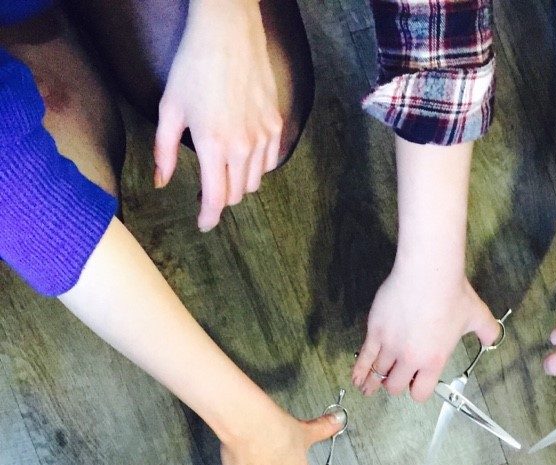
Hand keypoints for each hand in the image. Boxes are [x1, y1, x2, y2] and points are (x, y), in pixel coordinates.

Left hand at [154, 0, 282, 230]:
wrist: (229, 31)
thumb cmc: (194, 65)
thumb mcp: (170, 107)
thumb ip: (164, 150)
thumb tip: (161, 181)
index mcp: (212, 145)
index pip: (215, 198)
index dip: (208, 216)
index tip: (203, 224)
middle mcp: (242, 147)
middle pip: (236, 193)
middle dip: (221, 197)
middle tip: (208, 190)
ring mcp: (263, 137)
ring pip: (254, 181)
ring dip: (239, 183)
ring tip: (225, 171)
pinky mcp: (276, 125)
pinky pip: (270, 162)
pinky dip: (258, 167)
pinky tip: (245, 157)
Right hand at [353, 268, 498, 401]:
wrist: (428, 272)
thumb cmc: (451, 292)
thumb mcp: (476, 316)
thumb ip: (487, 332)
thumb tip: (493, 339)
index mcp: (434, 361)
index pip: (420, 392)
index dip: (417, 390)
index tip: (415, 386)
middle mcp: (411, 359)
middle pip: (396, 386)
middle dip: (396, 385)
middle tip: (394, 381)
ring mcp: (391, 346)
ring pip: (379, 374)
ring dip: (373, 383)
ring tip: (368, 387)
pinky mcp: (376, 332)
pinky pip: (364, 358)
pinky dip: (359, 371)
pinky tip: (356, 379)